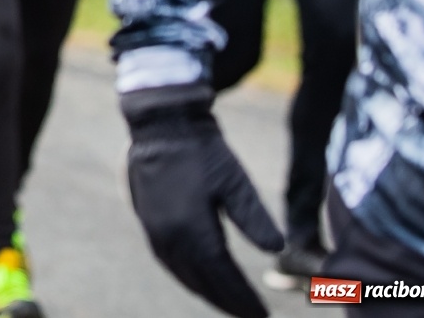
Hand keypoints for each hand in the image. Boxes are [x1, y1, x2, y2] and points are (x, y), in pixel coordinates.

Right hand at [121, 84, 283, 317]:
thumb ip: (254, 219)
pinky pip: (168, 260)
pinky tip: (200, 277)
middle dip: (227, 301)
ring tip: (229, 302)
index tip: (263, 314)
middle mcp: (168, 236)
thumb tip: (276, 250)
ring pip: (182, 274)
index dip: (243, 298)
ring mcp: (153, 230)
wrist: (161, 124)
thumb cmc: (202, 150)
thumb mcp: (235, 181)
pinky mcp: (147, 221)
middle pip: (201, 281)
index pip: (222, 276)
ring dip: (206, 291)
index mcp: (192, 228)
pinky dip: (188, 275)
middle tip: (251, 314)